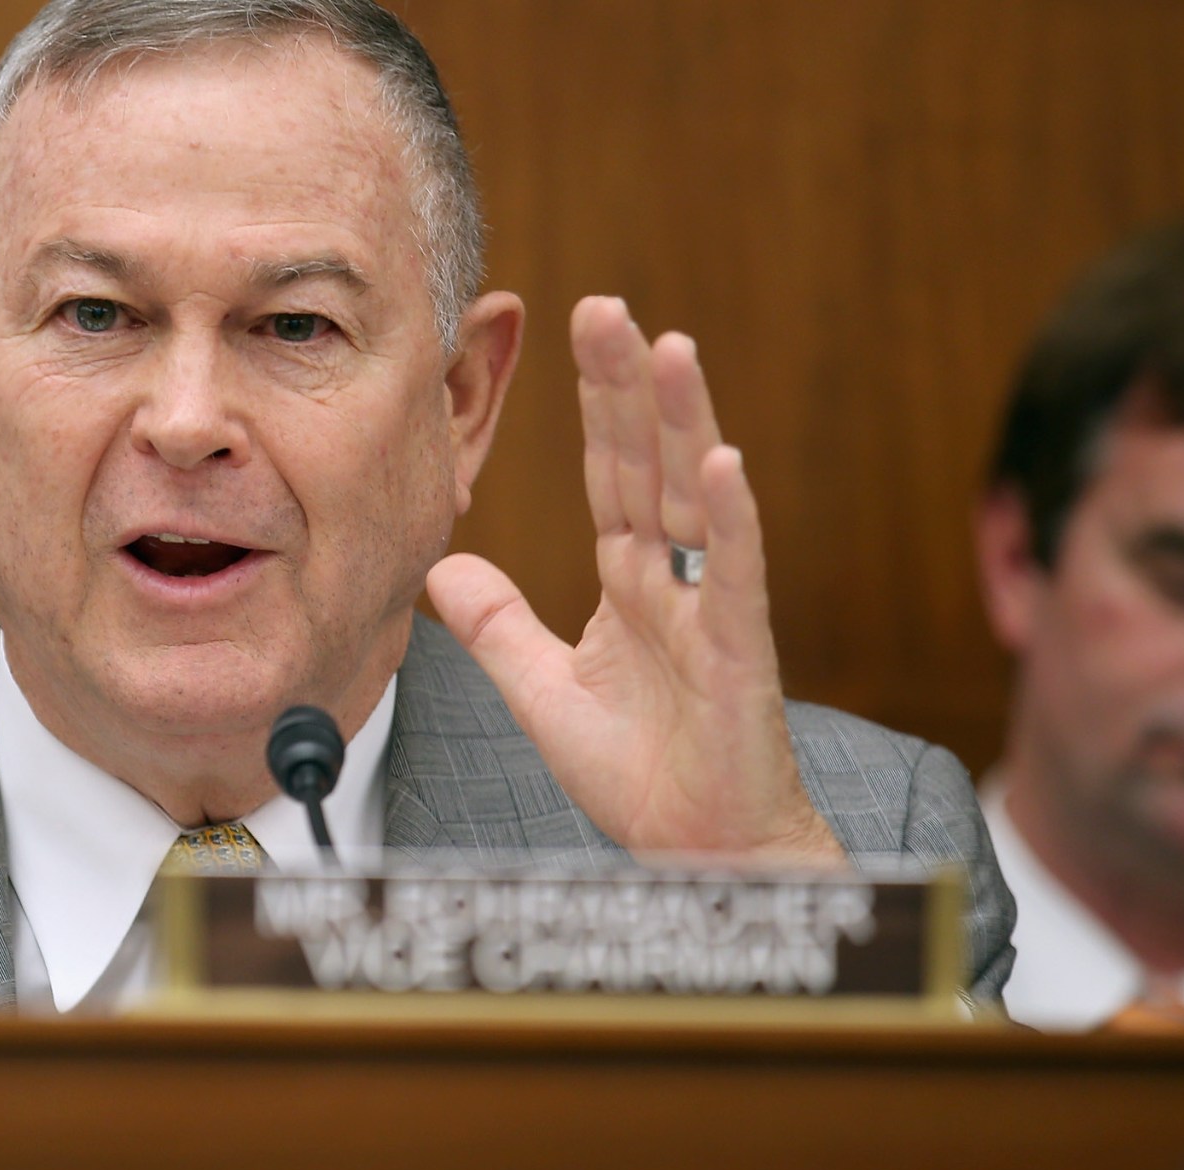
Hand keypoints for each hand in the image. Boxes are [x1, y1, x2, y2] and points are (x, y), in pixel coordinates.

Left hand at [424, 297, 841, 862]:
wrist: (696, 850)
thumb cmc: (642, 772)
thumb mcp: (541, 688)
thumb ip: (499, 625)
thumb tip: (445, 567)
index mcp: (629, 580)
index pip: (610, 472)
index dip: (596, 403)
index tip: (581, 325)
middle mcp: (672, 578)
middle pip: (647, 462)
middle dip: (628, 385)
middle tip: (605, 305)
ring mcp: (710, 608)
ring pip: (694, 498)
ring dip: (684, 423)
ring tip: (670, 347)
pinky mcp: (738, 651)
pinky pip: (733, 574)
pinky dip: (727, 518)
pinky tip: (720, 460)